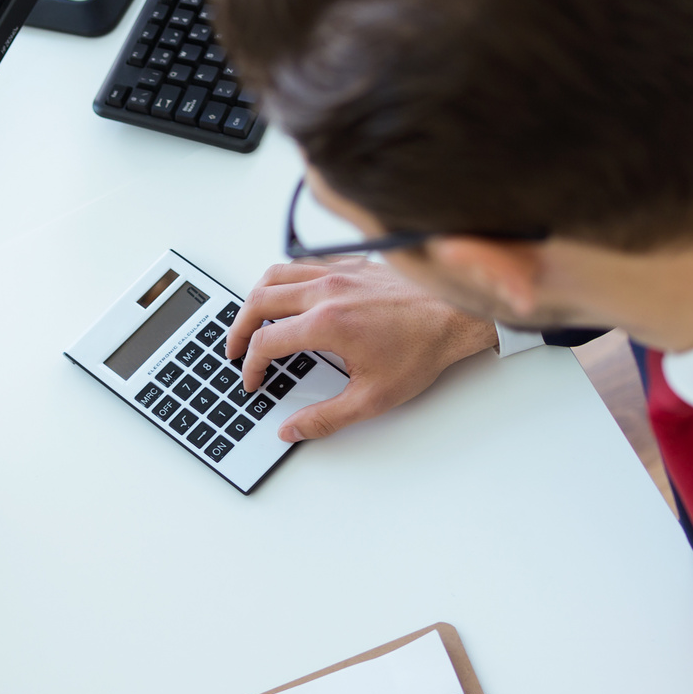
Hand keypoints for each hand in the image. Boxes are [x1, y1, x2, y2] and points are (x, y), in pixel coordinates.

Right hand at [224, 259, 497, 441]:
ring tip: (252, 320)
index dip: (250, 367)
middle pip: (259, 301)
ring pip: (277, 274)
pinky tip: (291, 295)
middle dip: (238, 329)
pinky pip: (304, 263)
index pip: (265, 342)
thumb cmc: (423, 349)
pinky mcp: (352, 264)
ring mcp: (339, 272)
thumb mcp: (372, 398)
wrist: (457, 316)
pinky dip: (286, 279)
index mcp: (326, 324)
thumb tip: (291, 430)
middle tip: (235, 350)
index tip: (253, 381)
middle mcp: (327, 290)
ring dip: (256, 298)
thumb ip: (324, 418)